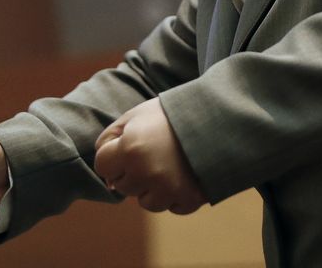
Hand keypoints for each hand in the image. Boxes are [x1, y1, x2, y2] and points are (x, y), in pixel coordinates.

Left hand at [94, 98, 205, 214]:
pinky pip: (172, 207)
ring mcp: (168, 189)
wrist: (218, 115)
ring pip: (146, 202)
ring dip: (153, 187)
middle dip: (132, 171)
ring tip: (170, 163)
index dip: (113, 154)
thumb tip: (105, 173)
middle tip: (153, 151)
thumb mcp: (136, 115)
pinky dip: (176, 194)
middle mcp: (146, 172)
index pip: (103, 166)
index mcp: (130, 148)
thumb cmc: (171, 113)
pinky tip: (185, 173)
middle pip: (122, 186)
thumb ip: (111, 137)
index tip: (129, 144)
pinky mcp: (189, 199)